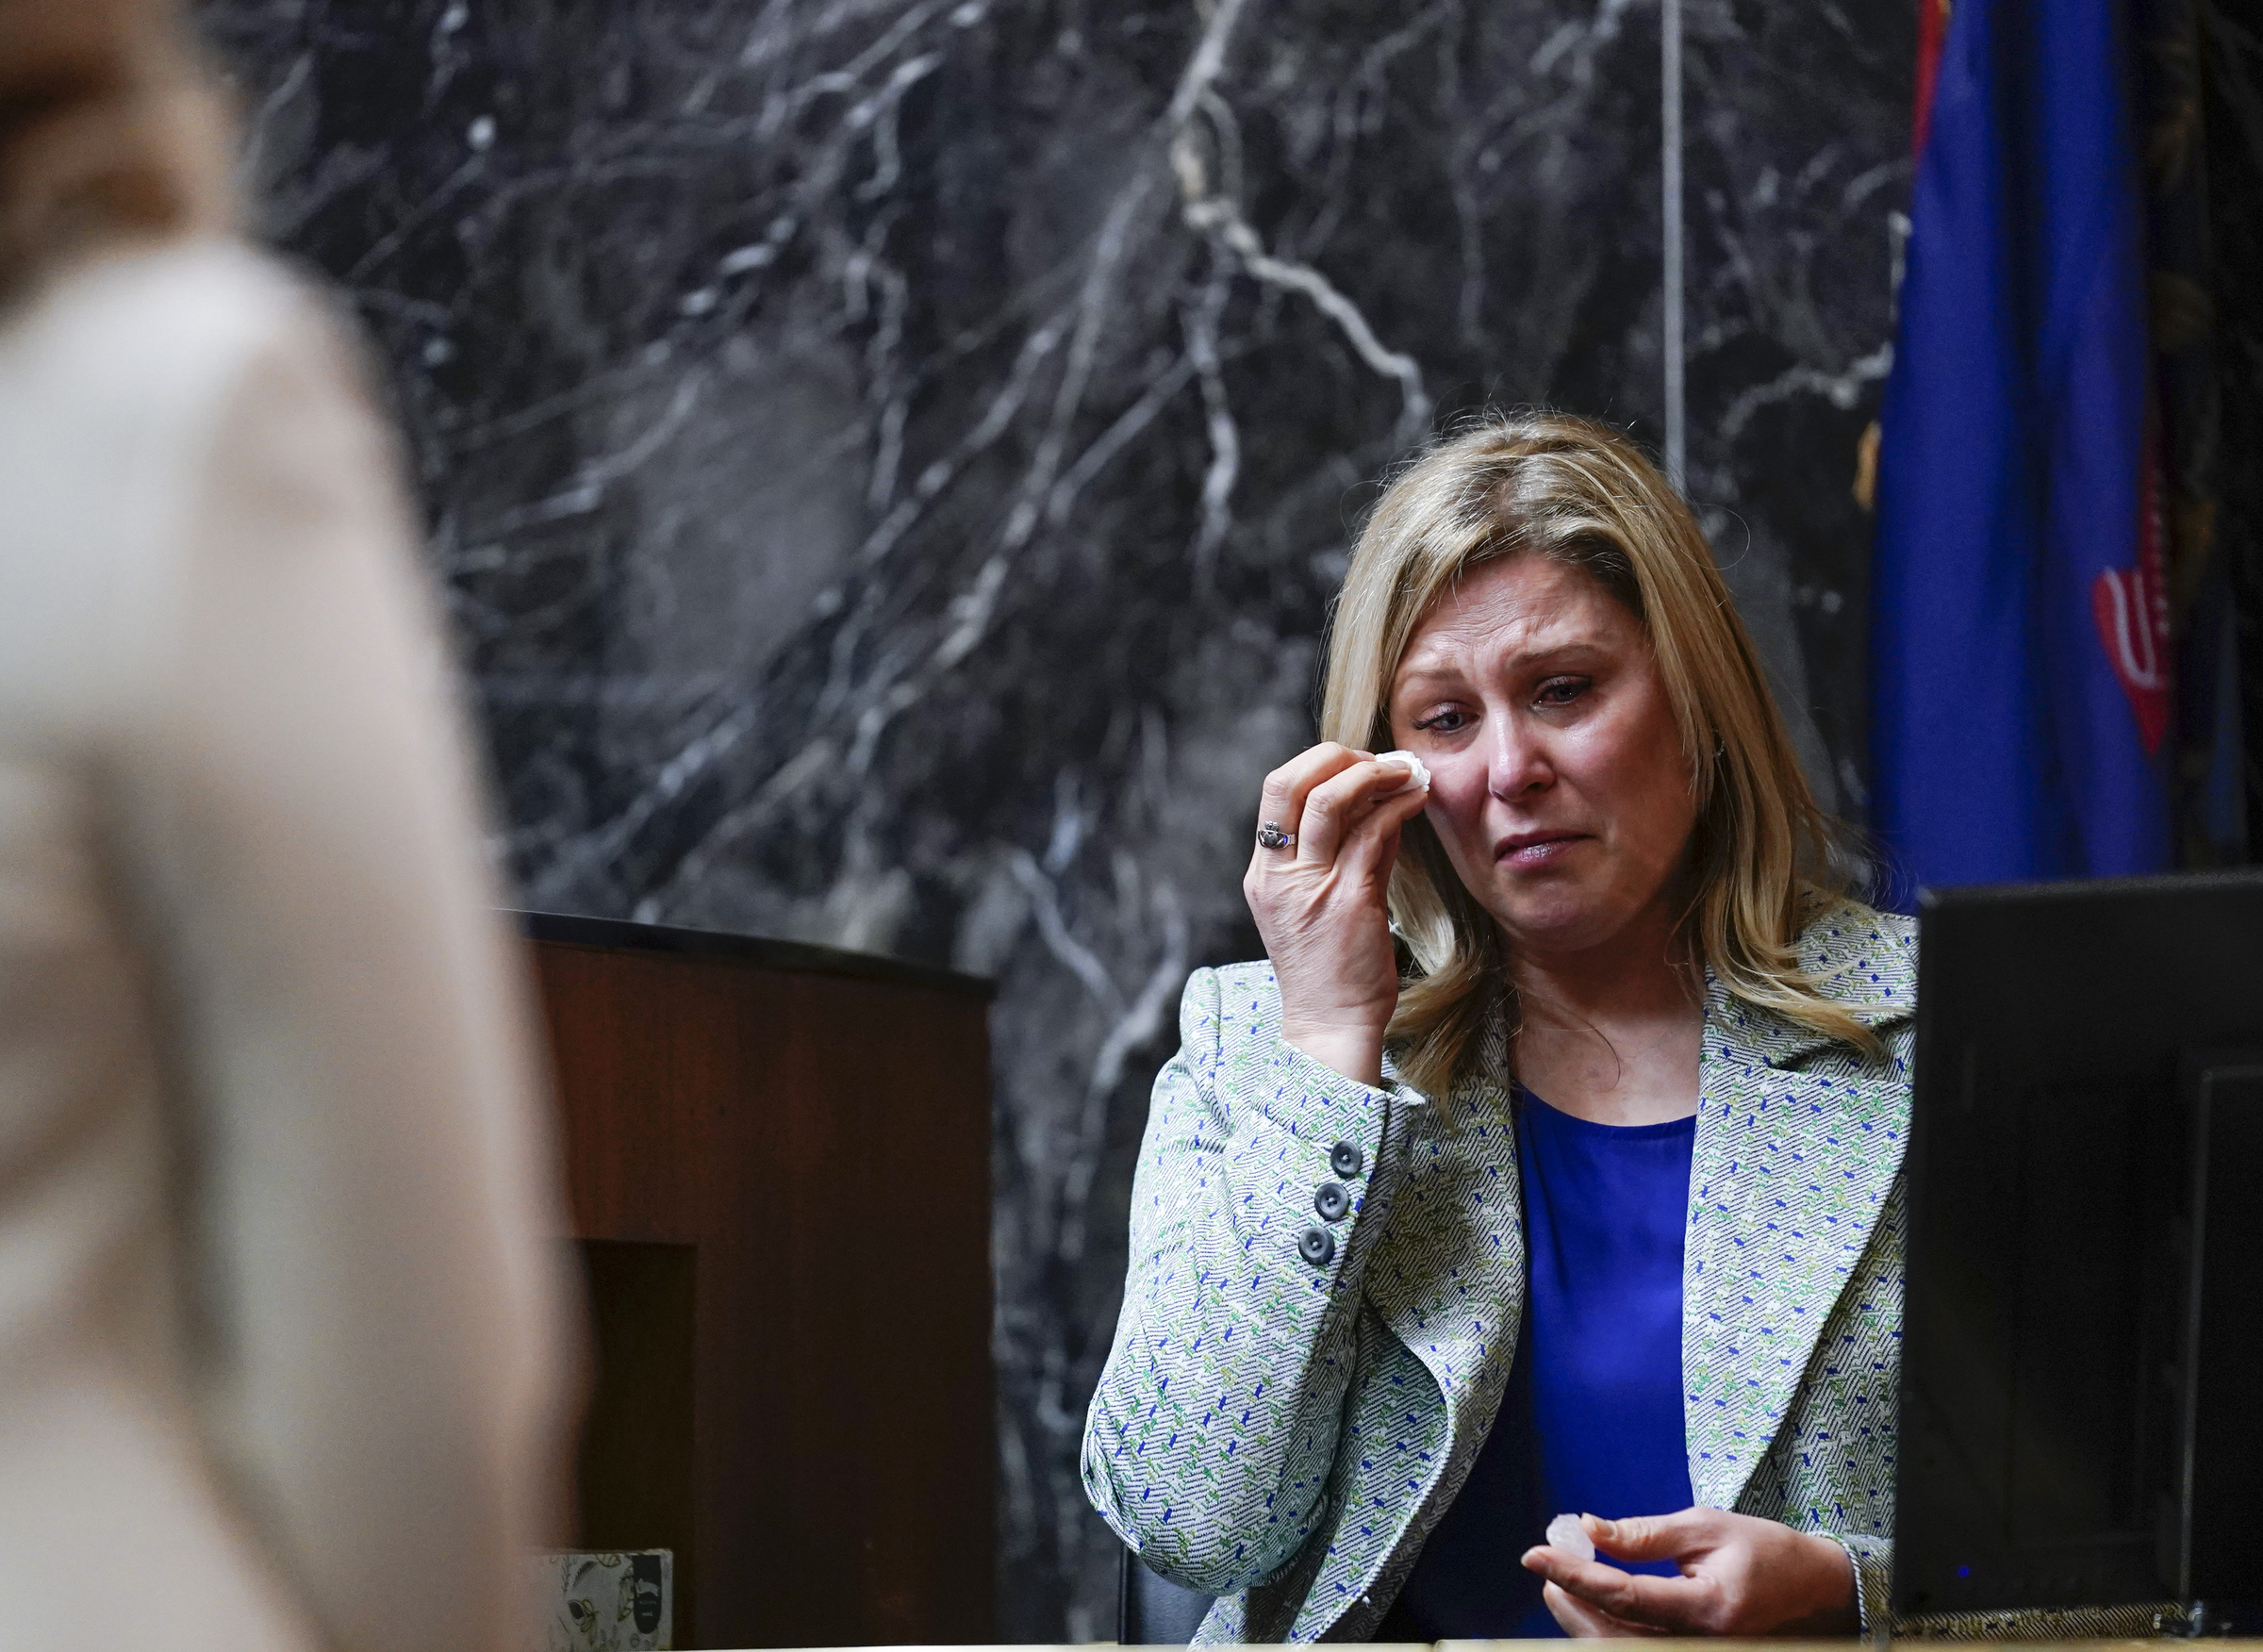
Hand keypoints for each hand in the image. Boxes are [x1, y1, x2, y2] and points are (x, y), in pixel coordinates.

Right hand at [1243, 743, 1431, 1085]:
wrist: (1331, 1026)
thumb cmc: (1330, 970)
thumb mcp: (1322, 904)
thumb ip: (1346, 854)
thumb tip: (1380, 807)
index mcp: (1264, 873)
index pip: (1275, 791)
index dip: (1315, 763)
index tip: (1354, 763)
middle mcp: (1278, 875)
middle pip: (1291, 783)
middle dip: (1338, 756)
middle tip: (1379, 760)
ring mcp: (1310, 887)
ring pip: (1333, 800)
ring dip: (1377, 773)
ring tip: (1408, 771)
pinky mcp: (1349, 902)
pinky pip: (1372, 834)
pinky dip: (1398, 806)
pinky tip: (1418, 800)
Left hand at [1521, 1507, 1857, 1637]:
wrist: (1809, 1587)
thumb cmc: (1763, 1550)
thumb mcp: (1705, 1526)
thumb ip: (1644, 1534)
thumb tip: (1589, 1528)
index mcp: (1707, 1609)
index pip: (1624, 1596)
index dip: (1575, 1575)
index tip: (1535, 1554)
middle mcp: (1699, 1643)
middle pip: (1612, 1635)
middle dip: (1570, 1599)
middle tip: (1544, 1561)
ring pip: (1619, 1645)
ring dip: (1580, 1613)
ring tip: (1560, 1573)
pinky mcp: (1688, 1651)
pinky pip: (1635, 1643)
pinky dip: (1602, 1621)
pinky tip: (1585, 1594)